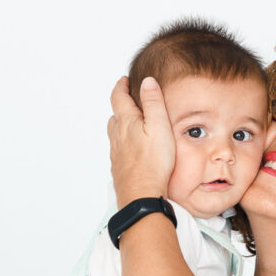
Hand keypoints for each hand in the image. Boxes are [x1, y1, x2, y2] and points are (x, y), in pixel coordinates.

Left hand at [107, 76, 175, 207]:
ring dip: (121, 124)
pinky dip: (124, 143)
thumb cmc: (153, 163)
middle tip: (128, 99)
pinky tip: (132, 149)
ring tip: (131, 123)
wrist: (141, 195)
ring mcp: (117, 153)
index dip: (121, 86)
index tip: (124, 80)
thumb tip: (147, 82)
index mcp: (126, 123)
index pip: (119, 97)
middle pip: (115, 115)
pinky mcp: (120, 167)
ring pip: (115, 133)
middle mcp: (117, 136)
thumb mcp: (160, 126)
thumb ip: (154, 102)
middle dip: (121, 105)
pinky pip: (119, 150)